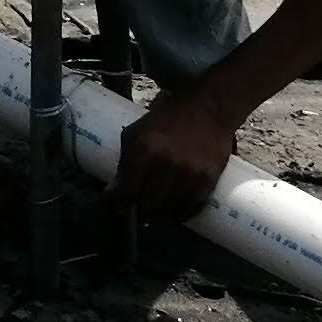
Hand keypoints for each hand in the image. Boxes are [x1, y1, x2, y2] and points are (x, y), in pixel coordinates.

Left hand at [108, 83, 242, 222]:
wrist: (206, 108)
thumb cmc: (166, 120)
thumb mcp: (136, 134)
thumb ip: (124, 162)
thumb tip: (114, 191)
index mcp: (142, 151)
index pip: (127, 192)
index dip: (121, 203)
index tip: (120, 206)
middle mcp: (164, 164)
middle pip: (148, 204)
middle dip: (142, 206)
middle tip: (143, 201)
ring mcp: (188, 173)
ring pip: (169, 209)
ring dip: (162, 211)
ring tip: (160, 205)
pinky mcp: (208, 178)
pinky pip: (192, 207)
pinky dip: (183, 213)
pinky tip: (178, 213)